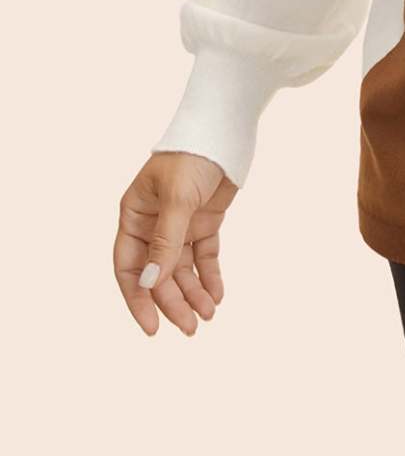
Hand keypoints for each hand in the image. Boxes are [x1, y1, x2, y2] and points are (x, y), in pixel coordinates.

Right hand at [115, 151, 236, 336]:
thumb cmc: (192, 156)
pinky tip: (217, 295)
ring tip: (208, 316)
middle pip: (158, 273)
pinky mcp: (205, 220)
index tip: (152, 327)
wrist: (225, 128)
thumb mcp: (177, 200)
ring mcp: (180, 223)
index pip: (128, 267)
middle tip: (190, 328)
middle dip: (172, 301)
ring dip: (193, 293)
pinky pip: (205, 255)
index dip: (137, 298)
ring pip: (182, 268)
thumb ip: (165, 243)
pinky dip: (210, 275)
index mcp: (134, 215)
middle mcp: (153, 223)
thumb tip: (149, 283)